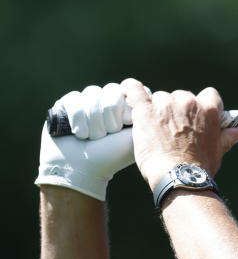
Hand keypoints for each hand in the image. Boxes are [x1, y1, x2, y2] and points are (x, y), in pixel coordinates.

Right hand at [35, 84, 135, 200]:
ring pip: (92, 94)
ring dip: (93, 120)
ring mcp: (87, 101)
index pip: (130, 89)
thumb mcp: (136, 135)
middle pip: (111, 90)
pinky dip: (77, 118)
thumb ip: (145, 114)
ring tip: (92, 138)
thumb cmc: (112, 155)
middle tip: (107, 135)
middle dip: (110, 117)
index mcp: (126, 106)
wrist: (82, 169)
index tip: (125, 126)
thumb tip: (149, 94)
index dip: (126, 108)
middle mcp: (107, 100)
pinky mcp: (67, 104)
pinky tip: (78, 133)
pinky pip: (74, 99)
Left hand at [121, 79, 237, 189]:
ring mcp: (166, 105)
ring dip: (156, 110)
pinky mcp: (145, 111)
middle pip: (181, 96)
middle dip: (176, 110)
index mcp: (209, 110)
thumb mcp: (219, 150)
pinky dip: (130, 89)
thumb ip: (231, 136)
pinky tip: (127, 90)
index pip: (208, 95)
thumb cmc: (200, 166)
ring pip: (159, 98)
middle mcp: (188, 103)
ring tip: (153, 129)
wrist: (179, 176)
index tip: (195, 115)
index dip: (201, 104)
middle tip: (172, 130)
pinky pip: (134, 91)